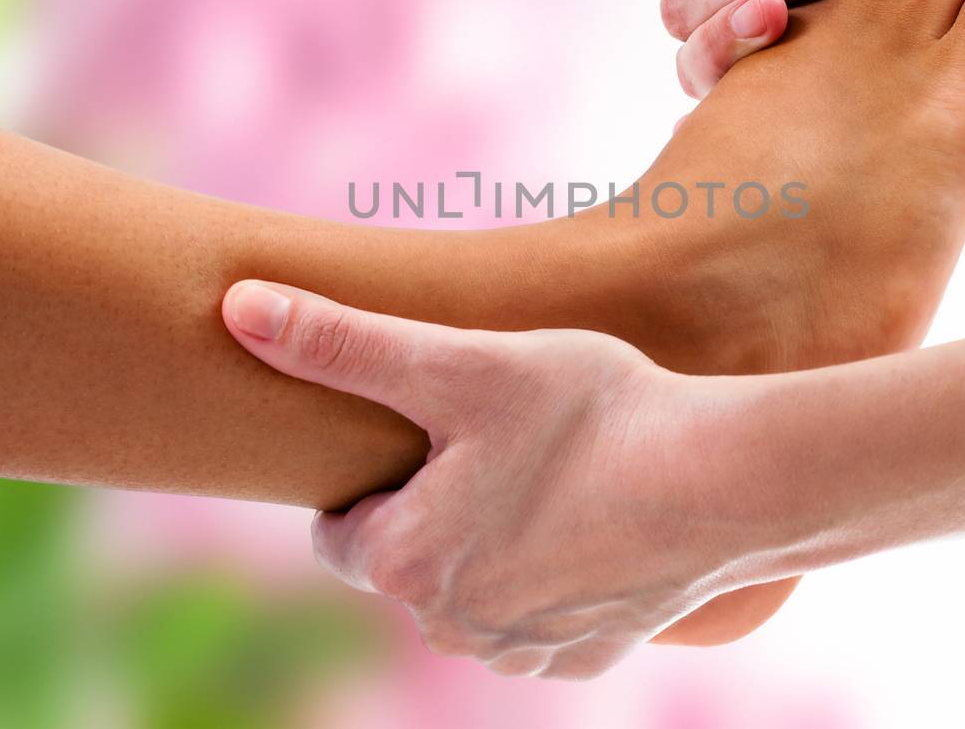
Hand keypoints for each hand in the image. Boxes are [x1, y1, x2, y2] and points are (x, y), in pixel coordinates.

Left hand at [221, 280, 753, 678]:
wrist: (728, 480)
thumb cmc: (592, 415)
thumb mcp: (460, 364)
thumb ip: (342, 343)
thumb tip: (236, 308)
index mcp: (406, 564)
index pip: (340, 531)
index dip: (377, 475)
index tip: (424, 433)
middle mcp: (454, 629)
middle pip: (410, 562)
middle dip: (436, 507)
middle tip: (493, 440)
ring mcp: (525, 653)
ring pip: (475, 591)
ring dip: (494, 543)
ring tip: (548, 473)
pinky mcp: (589, 656)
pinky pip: (540, 619)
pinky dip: (552, 575)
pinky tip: (590, 519)